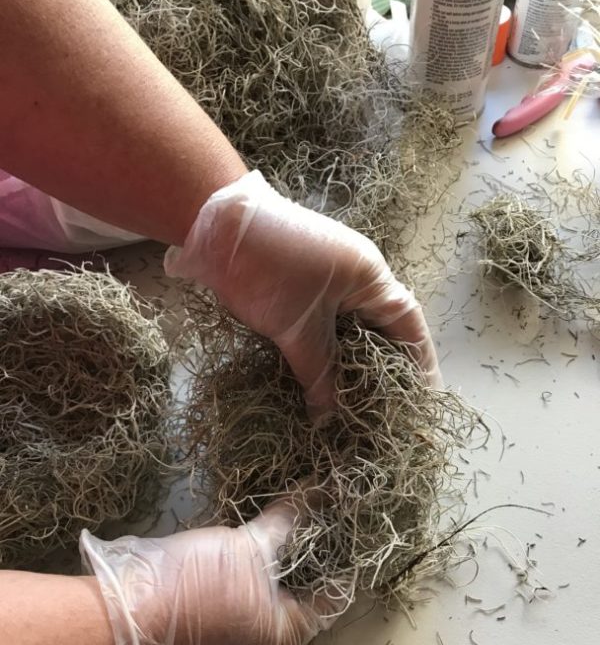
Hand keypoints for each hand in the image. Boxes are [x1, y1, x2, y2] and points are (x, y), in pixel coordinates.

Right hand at [80, 499, 337, 644]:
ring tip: (302, 499)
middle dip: (312, 542)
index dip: (344, 553)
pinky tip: (264, 513)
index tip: (350, 515)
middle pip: (303, 583)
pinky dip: (258, 546)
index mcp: (288, 635)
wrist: (125, 615)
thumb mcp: (250, 551)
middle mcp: (268, 634)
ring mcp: (239, 620)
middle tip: (328, 498)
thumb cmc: (200, 592)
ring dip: (284, 543)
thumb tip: (319, 493)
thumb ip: (287, 523)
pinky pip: (247, 572)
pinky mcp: (213, 602)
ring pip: (274, 576)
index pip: (333, 593)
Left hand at [164, 171, 441, 418]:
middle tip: (386, 411)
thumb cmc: (268, 268)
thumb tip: (329, 419)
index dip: (421, 362)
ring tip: (354, 404)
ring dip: (348, 363)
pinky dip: (322, 352)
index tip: (428, 397)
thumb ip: (318, 374)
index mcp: (370, 277)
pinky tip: (319, 380)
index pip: (409, 324)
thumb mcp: (297, 327)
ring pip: (347, 331)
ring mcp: (325, 280)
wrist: (212, 225)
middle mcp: (355, 277)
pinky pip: (321, 326)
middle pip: (380, 330)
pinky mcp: (296, 288)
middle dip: (383, 369)